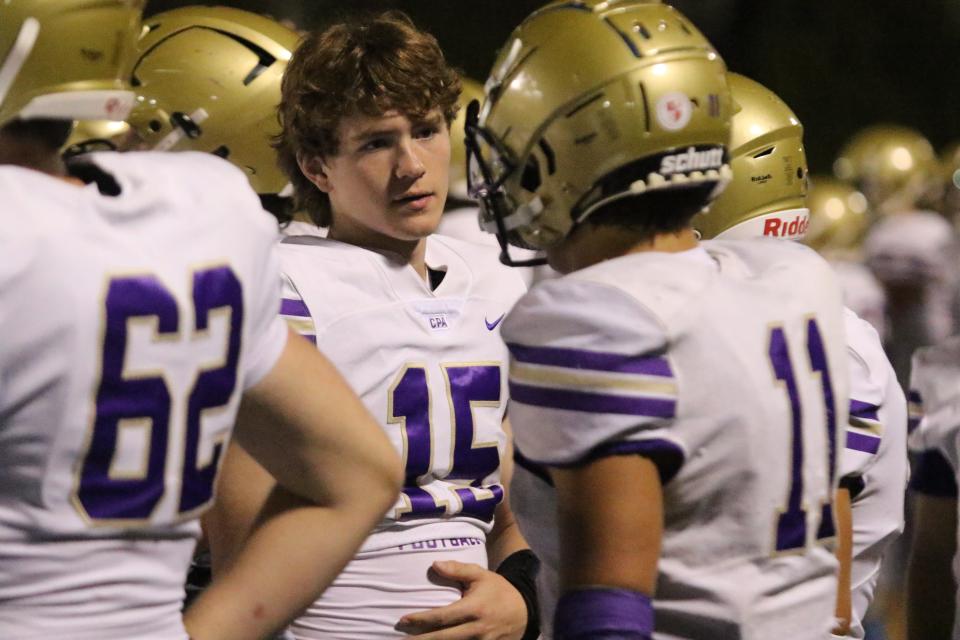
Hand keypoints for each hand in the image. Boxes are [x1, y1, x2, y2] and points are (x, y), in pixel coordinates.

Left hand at [395, 560, 527, 638]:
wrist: (524, 612)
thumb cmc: (498, 591)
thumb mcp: (481, 575)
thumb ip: (458, 570)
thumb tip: (434, 565)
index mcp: (474, 608)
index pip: (443, 617)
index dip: (422, 619)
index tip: (403, 620)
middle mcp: (477, 629)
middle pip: (444, 638)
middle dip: (422, 639)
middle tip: (402, 639)